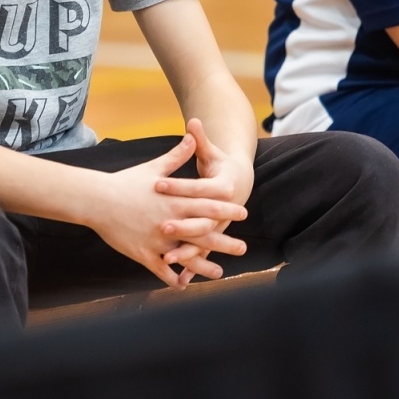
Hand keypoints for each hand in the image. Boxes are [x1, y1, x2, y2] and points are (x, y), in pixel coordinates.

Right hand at [91, 134, 247, 288]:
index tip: (243, 212)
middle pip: (203, 233)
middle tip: (243, 248)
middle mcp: (169, 221)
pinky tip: (182, 285)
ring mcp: (156, 239)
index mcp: (174, 200)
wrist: (97, 199)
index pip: (206, 204)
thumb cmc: (125, 182)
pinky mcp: (142, 253)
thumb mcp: (154, 167)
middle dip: (224, 242)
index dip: (226, 209)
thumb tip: (192, 135)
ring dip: (204, 266)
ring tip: (220, 273)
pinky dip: (172, 278)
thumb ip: (177, 155)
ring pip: (186, 256)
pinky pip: (161, 270)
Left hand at [154, 120, 251, 284]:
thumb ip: (200, 140)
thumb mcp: (212, 153)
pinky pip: (202, 256)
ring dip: (187, 253)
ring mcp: (217, 227)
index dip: (178, 186)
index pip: (197, 187)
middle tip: (163, 227)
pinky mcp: (212, 238)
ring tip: (169, 260)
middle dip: (183, 225)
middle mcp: (221, 210)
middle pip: (201, 219)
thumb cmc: (221, 167)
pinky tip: (179, 280)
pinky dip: (192, 267)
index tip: (157, 184)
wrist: (241, 184)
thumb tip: (193, 119)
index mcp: (220, 187)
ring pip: (203, 242)